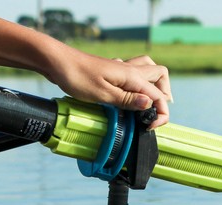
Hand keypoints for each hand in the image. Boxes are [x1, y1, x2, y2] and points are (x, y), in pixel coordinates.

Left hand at [47, 44, 171, 128]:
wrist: (58, 61)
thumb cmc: (77, 77)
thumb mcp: (103, 93)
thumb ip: (127, 100)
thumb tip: (150, 104)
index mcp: (132, 76)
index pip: (159, 95)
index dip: (161, 113)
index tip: (149, 126)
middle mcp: (131, 70)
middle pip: (161, 76)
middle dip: (164, 95)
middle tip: (154, 112)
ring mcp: (122, 69)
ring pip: (149, 70)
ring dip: (154, 85)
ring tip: (149, 101)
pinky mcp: (114, 71)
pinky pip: (135, 72)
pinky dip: (139, 82)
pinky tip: (130, 92)